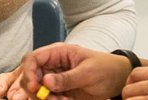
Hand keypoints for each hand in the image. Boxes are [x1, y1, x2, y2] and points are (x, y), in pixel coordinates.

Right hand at [0, 43, 131, 99]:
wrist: (118, 80)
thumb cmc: (105, 69)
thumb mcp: (88, 72)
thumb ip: (67, 78)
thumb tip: (45, 83)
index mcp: (57, 53)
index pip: (32, 59)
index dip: (28, 72)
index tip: (35, 87)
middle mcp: (52, 65)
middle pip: (29, 76)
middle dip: (34, 90)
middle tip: (48, 99)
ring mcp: (54, 79)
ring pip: (36, 90)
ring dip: (45, 99)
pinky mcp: (58, 92)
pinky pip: (46, 99)